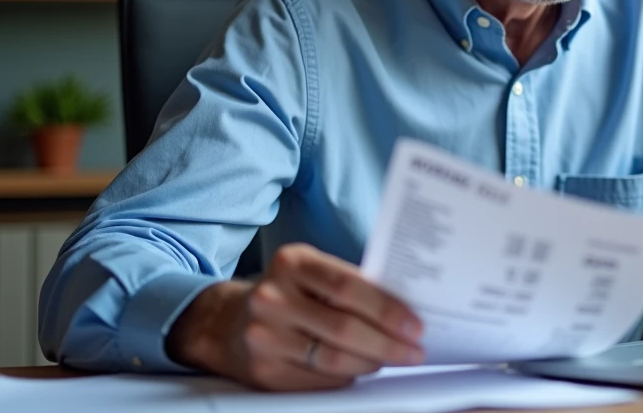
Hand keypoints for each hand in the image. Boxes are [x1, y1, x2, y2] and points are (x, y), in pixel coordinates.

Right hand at [166, 243, 424, 390]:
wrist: (227, 322)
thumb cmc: (286, 292)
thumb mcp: (311, 272)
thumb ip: (350, 283)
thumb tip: (404, 308)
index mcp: (293, 262)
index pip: (349, 286)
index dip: (387, 309)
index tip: (415, 324)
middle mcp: (273, 297)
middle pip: (344, 328)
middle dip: (388, 343)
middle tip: (414, 349)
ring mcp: (264, 336)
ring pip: (334, 359)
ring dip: (373, 362)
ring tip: (394, 358)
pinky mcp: (264, 371)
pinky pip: (320, 380)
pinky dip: (349, 376)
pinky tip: (362, 367)